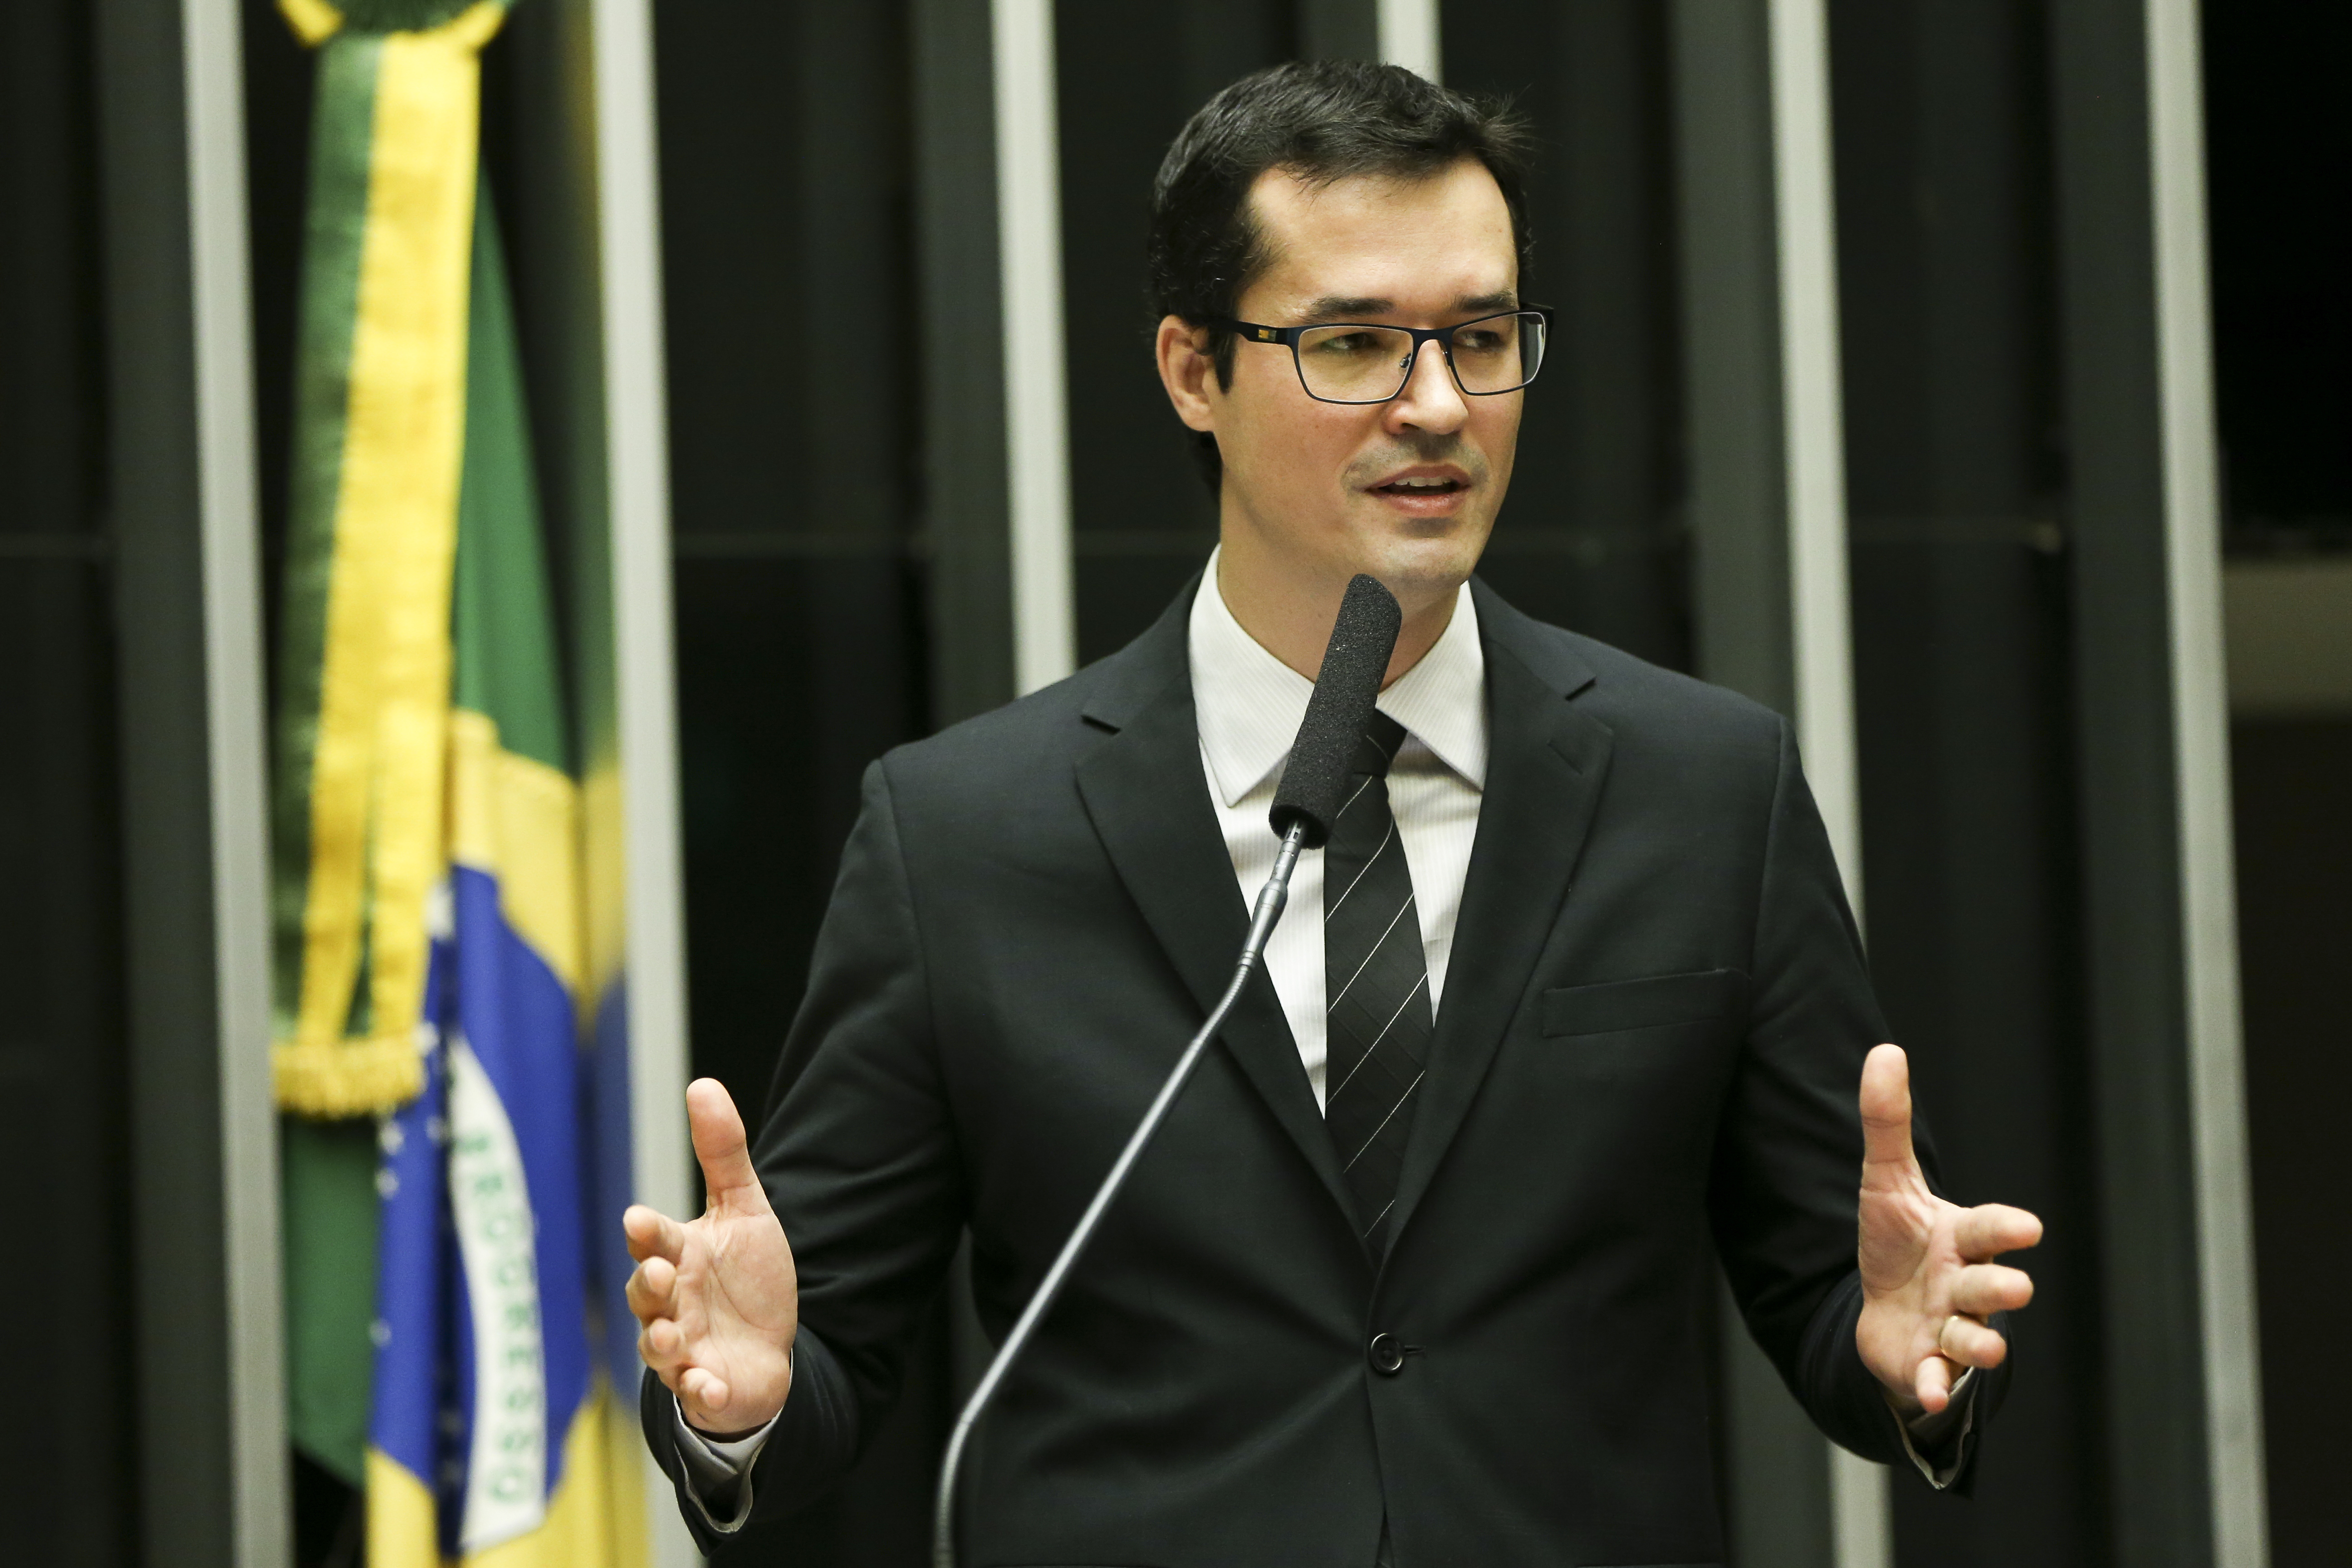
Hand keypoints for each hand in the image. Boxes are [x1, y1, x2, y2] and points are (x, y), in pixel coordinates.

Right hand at [624, 1078, 798, 1434]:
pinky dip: (699, 1390)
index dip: (646, 1233)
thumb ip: (722, 1154)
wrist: (770, 1346)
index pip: (653, 1241)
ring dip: (662, 1342)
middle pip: (646, 1294)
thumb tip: (702, 1084)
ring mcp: (682, 1348)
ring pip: (658, 1347)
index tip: (639, 1220)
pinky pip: (694, 1392)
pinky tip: (711, 1386)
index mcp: (678, 1256)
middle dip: (647, 1285)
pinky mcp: (702, 1385)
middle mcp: (670, 1303)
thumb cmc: (748, 1277)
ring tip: (675, 1336)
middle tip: (658, 1273)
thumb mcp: (745, 1210)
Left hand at [1853, 1044, 2041, 1414]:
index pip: (1991, 1228)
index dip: (2008, 1226)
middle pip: (1992, 1283)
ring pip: (1975, 1336)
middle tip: (2016, 1285)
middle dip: (2004, 1284)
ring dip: (1982, 1341)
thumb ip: (1887, 1122)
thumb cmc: (1896, 1241)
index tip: (2027, 1227)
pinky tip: (1930, 1394)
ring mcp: (1951, 1328)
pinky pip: (1939, 1380)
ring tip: (1988, 1345)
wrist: (1881, 1309)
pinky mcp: (1929, 1364)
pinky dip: (1937, 1387)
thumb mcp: (1884, 1180)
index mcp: (1962, 1239)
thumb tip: (1884, 1050)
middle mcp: (1966, 1285)